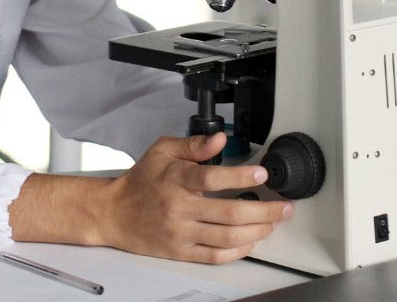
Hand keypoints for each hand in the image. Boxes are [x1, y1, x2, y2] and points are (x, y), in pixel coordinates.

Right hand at [96, 133, 293, 263]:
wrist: (113, 213)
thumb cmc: (140, 181)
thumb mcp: (162, 151)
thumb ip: (193, 144)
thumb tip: (220, 139)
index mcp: (175, 179)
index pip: (212, 178)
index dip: (240, 175)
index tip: (262, 173)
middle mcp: (179, 207)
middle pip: (229, 213)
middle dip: (264, 211)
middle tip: (283, 207)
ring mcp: (180, 232)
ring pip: (227, 237)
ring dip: (257, 231)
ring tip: (272, 223)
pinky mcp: (180, 251)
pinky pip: (215, 256)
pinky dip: (238, 250)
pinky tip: (251, 241)